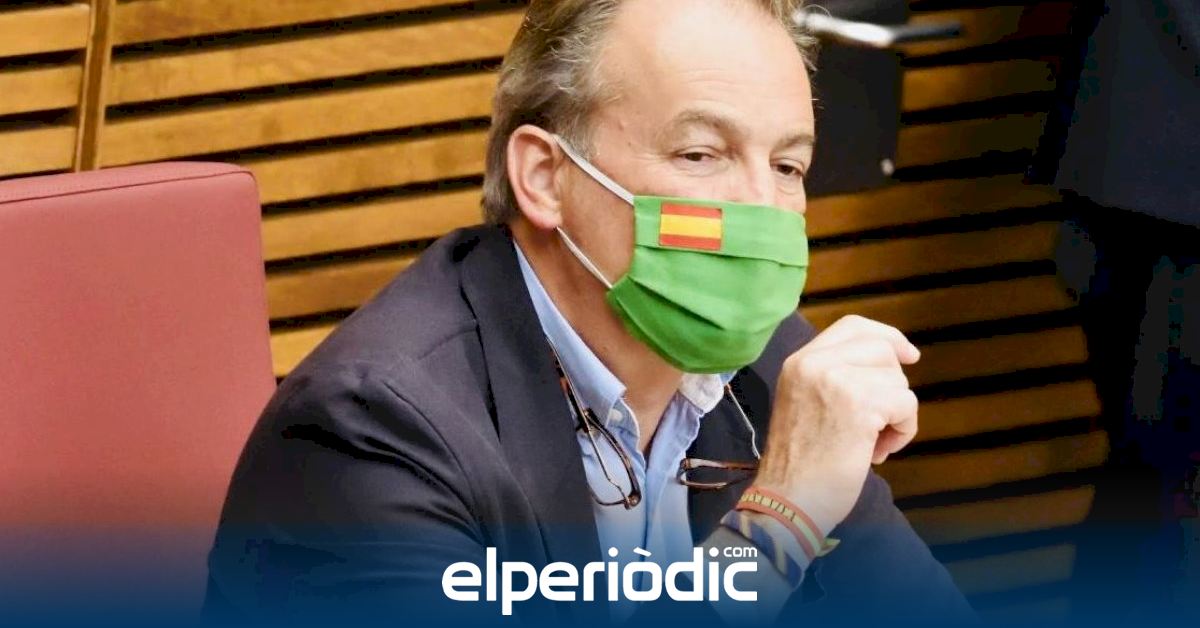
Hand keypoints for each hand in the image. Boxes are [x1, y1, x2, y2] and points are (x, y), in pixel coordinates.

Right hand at [752, 315, 919, 536]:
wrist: (787, 500)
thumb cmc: (798, 466)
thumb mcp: (805, 404)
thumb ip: (834, 378)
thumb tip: (890, 365)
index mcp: (798, 361)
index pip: (852, 326)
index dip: (886, 336)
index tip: (907, 355)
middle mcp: (814, 362)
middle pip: (881, 348)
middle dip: (893, 383)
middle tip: (879, 421)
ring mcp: (836, 379)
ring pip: (897, 378)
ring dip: (896, 415)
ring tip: (872, 443)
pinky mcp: (860, 402)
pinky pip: (906, 404)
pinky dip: (903, 431)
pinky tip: (877, 452)